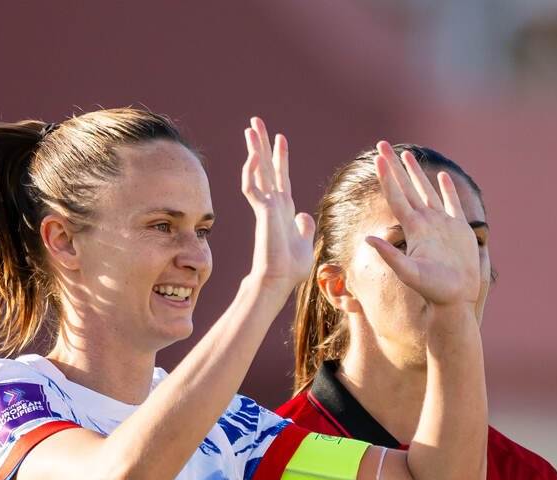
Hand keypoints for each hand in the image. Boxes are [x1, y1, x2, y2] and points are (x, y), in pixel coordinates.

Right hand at [240, 117, 315, 292]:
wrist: (280, 280)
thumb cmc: (291, 268)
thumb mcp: (305, 243)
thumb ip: (304, 227)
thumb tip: (304, 216)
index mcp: (283, 209)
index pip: (280, 177)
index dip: (279, 158)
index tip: (280, 138)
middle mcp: (273, 204)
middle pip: (266, 167)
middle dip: (261, 144)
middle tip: (256, 122)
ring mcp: (266, 207)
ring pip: (257, 172)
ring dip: (254, 149)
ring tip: (251, 128)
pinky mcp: (263, 213)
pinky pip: (253, 187)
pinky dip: (252, 171)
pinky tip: (254, 155)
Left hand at [365, 141, 482, 308]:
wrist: (456, 300)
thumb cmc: (434, 291)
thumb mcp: (409, 274)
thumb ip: (390, 256)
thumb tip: (368, 240)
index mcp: (414, 229)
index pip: (396, 196)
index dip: (386, 177)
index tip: (376, 158)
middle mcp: (426, 223)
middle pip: (406, 187)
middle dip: (394, 166)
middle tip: (381, 144)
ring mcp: (442, 225)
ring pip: (426, 191)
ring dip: (416, 172)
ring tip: (407, 154)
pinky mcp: (460, 230)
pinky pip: (452, 204)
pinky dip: (447, 190)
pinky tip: (442, 177)